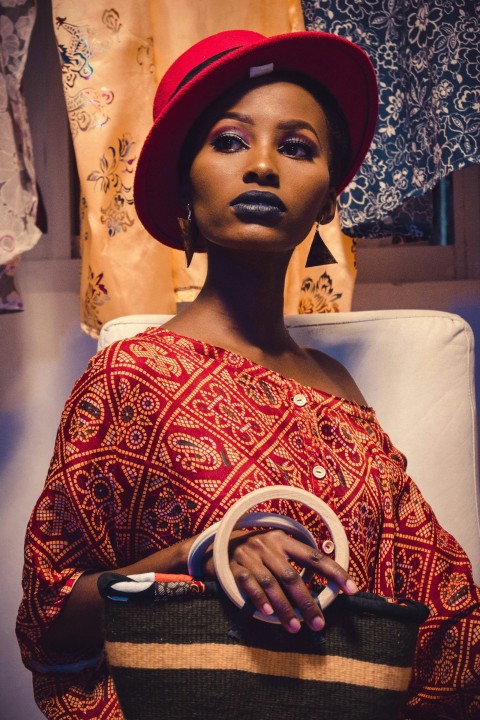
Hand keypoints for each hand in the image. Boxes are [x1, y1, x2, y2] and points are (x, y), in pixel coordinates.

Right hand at [222, 529, 357, 633]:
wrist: (221, 544)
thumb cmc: (260, 552)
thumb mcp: (278, 548)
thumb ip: (297, 562)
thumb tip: (328, 587)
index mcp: (284, 540)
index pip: (314, 556)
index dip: (334, 572)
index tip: (352, 589)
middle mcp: (268, 546)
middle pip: (291, 576)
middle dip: (307, 602)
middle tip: (319, 624)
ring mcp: (250, 557)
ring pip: (271, 584)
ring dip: (285, 608)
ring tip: (296, 628)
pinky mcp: (235, 568)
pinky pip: (249, 585)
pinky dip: (260, 600)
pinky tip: (269, 615)